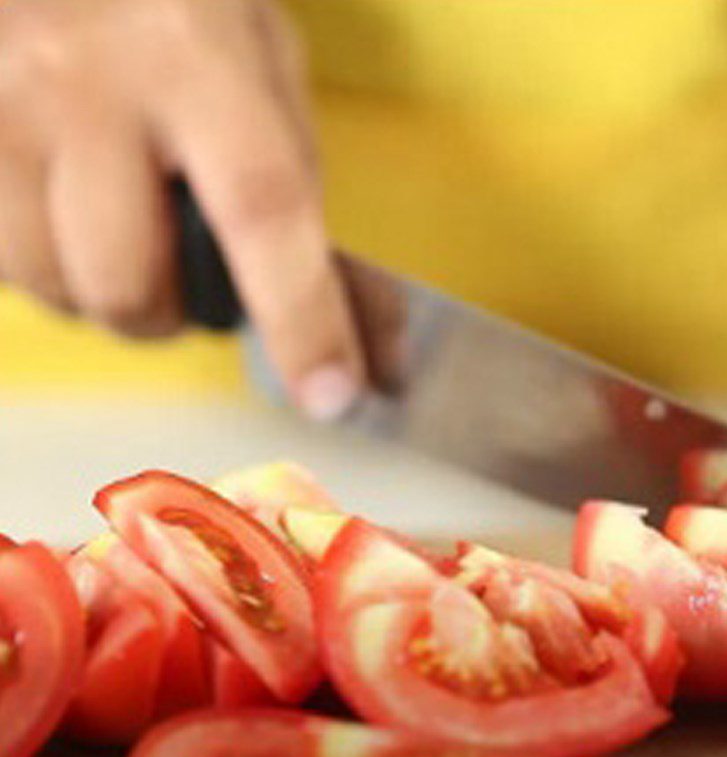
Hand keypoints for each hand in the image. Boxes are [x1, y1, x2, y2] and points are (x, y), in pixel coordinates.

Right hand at [0, 0, 391, 417]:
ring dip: (107, 292)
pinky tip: (67, 217)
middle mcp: (84, 87)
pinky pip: (7, 269)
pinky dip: (51, 270)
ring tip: (121, 230)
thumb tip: (355, 308)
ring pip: (59, 291)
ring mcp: (0, 116)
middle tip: (183, 264)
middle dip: (171, 313)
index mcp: (193, 57)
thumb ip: (295, 175)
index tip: (332, 393)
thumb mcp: (257, 56)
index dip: (302, 319)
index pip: (262, 211)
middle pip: (132, 286)